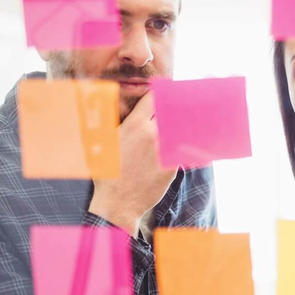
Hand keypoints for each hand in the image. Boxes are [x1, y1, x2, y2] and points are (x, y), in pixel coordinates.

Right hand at [88, 91, 177, 234]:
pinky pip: (181, 149)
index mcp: (135, 125)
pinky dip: (182, 145)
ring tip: (187, 123)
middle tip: (180, 105)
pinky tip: (185, 144)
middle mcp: (152, 134)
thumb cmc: (107, 172)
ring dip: (180, 126)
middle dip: (172, 109)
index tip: (164, 92)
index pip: (154, 98)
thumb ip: (120, 122)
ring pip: (178, 129)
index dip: (159, 94)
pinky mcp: (173, 166)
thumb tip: (121, 107)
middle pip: (170, 112)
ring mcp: (165, 150)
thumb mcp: (106, 142)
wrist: (117, 202)